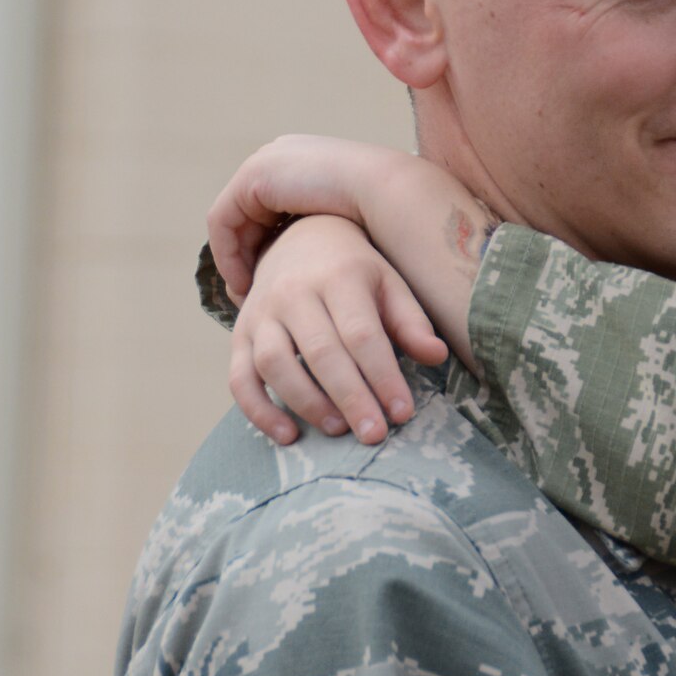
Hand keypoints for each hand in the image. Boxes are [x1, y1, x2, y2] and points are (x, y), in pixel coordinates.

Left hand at [207, 135, 420, 304]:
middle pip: (249, 215)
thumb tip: (326, 269)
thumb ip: (332, 237)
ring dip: (236, 260)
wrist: (388, 192)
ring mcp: (264, 162)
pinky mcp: (252, 177)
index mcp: (305, 161)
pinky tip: (245, 283)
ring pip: (233, 221)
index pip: (271, 210)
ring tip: (248, 295)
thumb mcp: (351, 226)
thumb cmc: (384, 216)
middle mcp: (281, 156)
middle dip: (248, 256)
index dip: (267, 249)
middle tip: (253, 294)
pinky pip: (222, 221)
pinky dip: (228, 255)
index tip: (274, 285)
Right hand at [229, 214, 448, 443]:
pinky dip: (258, 411)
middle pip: (321, 352)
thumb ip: (411, 322)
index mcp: (339, 278)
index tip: (403, 412)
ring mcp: (261, 315)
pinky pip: (239, 379)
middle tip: (374, 435)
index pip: (362, 333)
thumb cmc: (354, 271)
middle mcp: (294, 294)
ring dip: (307, 403)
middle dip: (350, 398)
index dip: (383, 376)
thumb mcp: (388, 284)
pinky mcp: (238, 336)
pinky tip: (289, 436)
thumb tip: (437, 356)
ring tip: (339, 430)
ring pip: (275, 364)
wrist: (298, 239)